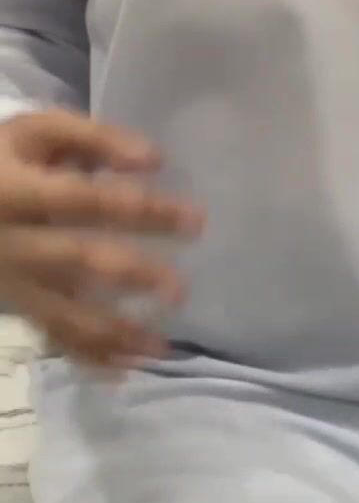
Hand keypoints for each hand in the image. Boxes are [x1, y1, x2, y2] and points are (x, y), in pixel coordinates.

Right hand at [0, 110, 204, 369]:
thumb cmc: (1, 158)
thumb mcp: (37, 132)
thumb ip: (94, 139)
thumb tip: (154, 161)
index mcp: (16, 189)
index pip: (87, 201)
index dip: (141, 211)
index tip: (195, 221)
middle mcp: (10, 242)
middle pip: (76, 261)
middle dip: (132, 276)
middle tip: (181, 291)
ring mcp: (10, 281)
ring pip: (62, 313)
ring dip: (113, 334)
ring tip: (161, 348)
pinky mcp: (13, 305)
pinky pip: (50, 335)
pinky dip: (86, 357)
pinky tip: (124, 371)